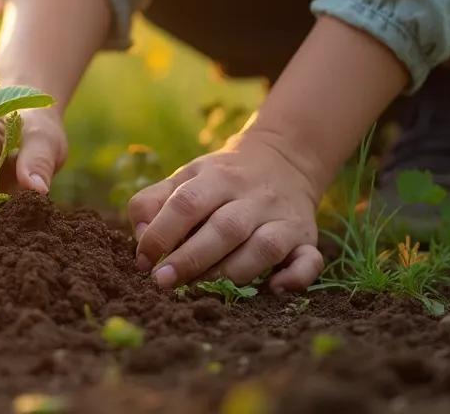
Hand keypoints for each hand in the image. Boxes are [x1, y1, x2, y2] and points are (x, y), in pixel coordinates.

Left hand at [128, 128, 324, 292]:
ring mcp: (282, 218)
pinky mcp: (306, 238)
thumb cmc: (221, 178)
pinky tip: (273, 290)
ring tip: (201, 289)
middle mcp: (253, 197)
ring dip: (232, 273)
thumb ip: (153, 201)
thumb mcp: (185, 177)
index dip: (160, 233)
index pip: (187, 203)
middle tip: (163, 282)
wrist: (284, 157)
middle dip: (191, 259)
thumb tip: (140, 238)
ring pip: (264, 248)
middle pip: (224, 229)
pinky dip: (295, 278)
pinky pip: (309, 261)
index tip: (143, 261)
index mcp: (218, 178)